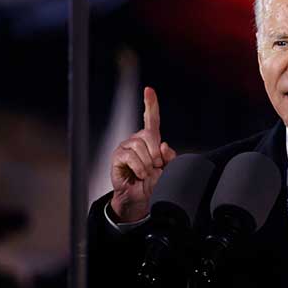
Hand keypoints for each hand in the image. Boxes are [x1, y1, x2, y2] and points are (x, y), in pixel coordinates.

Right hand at [110, 87, 176, 221]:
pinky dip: (140, 167)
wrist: (141, 198)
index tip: (149, 90)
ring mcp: (126, 147)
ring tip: (147, 173)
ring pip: (140, 146)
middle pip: (149, 135)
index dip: (150, 103)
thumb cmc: (155, 182)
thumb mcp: (168, 169)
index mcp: (150, 140)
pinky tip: (140, 175)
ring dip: (148, 163)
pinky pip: (131, 156)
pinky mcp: (117, 157)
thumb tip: (163, 144)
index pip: (151, 119)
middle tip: (156, 167)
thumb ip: (170, 156)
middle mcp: (137, 140)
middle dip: (156, 153)